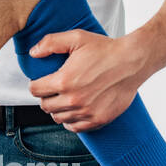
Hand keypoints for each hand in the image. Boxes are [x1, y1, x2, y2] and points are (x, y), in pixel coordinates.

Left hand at [26, 30, 147, 131]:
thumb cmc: (105, 49)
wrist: (132, 61)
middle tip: (53, 89)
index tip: (41, 81)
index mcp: (64, 81)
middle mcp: (73, 99)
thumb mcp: (76, 38)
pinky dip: (71, 120)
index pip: (35, 90)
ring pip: (58, 118)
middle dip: (46, 97)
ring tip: (64, 98)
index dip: (36, 84)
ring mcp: (87, 112)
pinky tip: (74, 110)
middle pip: (45, 106)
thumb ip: (50, 43)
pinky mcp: (99, 119)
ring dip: (58, 109)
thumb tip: (33, 53)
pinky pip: (75, 127)